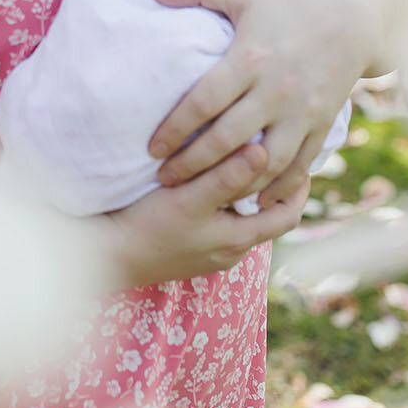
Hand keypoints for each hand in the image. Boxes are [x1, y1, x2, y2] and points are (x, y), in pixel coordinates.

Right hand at [102, 144, 310, 287]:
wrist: (107, 257)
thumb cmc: (148, 227)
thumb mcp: (189, 199)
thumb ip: (227, 177)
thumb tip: (265, 151)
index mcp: (239, 239)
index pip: (288, 214)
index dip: (299, 185)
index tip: (300, 153)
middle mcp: (231, 251)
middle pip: (267, 216)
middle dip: (275, 186)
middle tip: (276, 150)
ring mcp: (210, 254)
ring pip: (242, 220)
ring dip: (248, 194)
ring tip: (244, 160)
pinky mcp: (190, 250)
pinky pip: (221, 224)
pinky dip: (226, 205)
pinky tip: (210, 185)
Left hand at [147, 0, 407, 207]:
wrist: (357, 13)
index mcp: (251, 57)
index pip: (204, 102)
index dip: (175, 129)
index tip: (152, 148)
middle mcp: (276, 90)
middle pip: (227, 139)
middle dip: (192, 165)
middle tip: (164, 179)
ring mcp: (302, 110)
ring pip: (265, 162)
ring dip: (233, 184)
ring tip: (205, 196)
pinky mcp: (323, 123)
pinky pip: (300, 165)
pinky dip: (278, 189)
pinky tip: (255, 202)